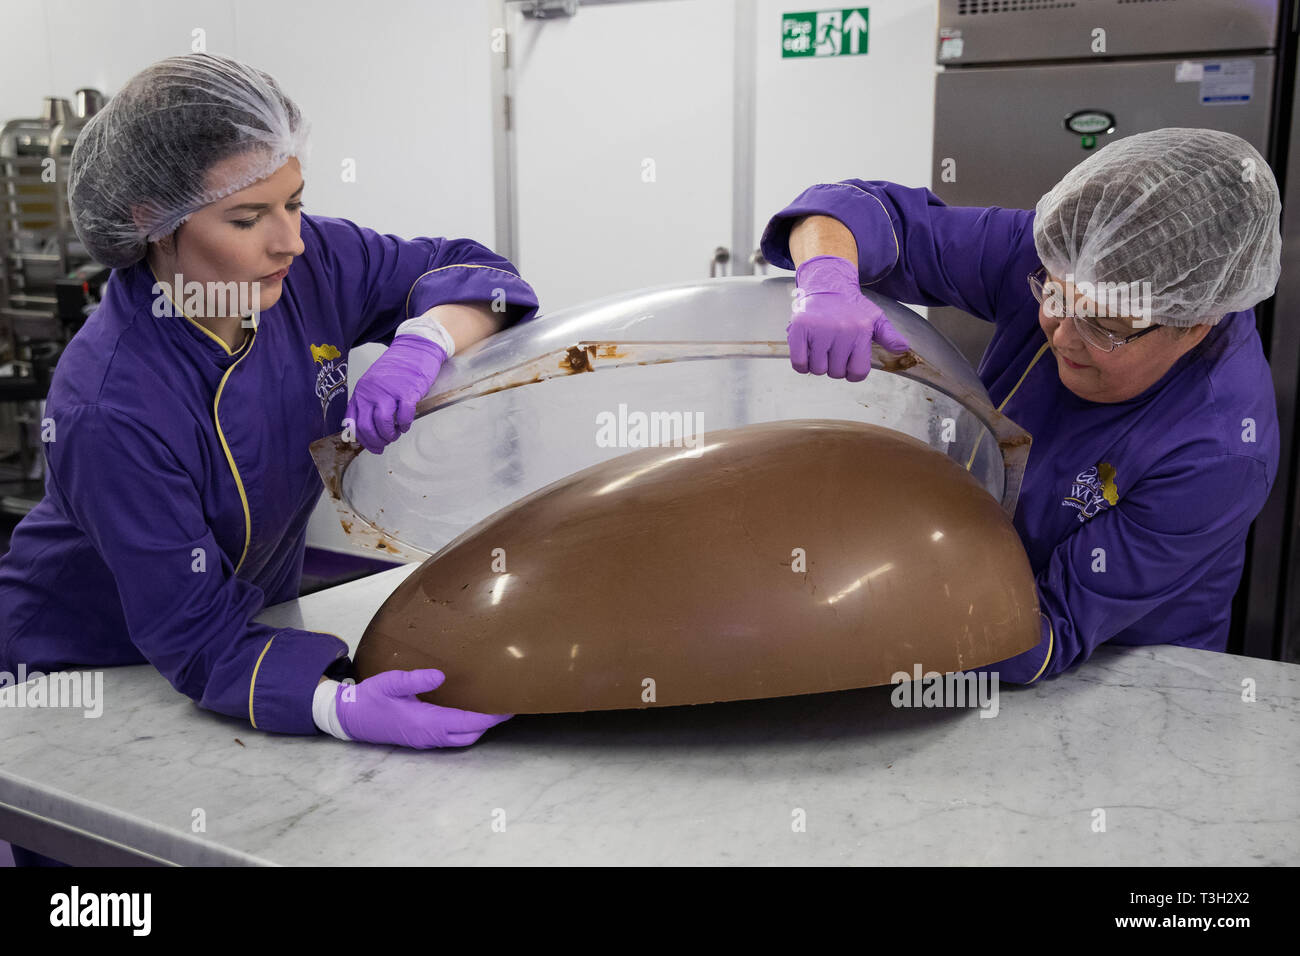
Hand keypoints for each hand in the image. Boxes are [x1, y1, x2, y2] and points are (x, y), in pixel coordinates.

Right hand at [336, 669, 511, 748]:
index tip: (508, 708)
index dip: (490, 716)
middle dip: (490, 723)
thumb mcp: (390, 683)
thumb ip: (415, 680)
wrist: (349, 718)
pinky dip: (465, 728)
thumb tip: (440, 676)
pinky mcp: (420, 738)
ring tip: (492, 709)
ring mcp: (425, 739)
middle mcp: (429, 735)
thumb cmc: (370, 698)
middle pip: (470, 734)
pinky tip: (468, 714)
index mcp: (426, 722)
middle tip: (507, 706)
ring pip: (461, 738)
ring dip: (478, 727)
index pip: (467, 721)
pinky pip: (450, 737)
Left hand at [345, 335, 446, 453]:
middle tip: (385, 444)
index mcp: (361, 392)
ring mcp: (389, 392)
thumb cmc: (396, 369)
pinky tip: (406, 425)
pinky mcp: (407, 392)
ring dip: (390, 435)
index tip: (372, 446)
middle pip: (367, 426)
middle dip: (376, 441)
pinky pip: (404, 416)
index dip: (363, 439)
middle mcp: (371, 392)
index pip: (354, 422)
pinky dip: (405, 425)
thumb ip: (368, 403)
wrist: (414, 350)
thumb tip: (368, 429)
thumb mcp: (374, 384)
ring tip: (396, 434)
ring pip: (383, 423)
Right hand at [788, 255, 908, 381]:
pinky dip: (801, 363)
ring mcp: (819, 330)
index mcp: (861, 332)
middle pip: (835, 373)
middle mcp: (841, 331)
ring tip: (820, 347)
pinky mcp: (799, 329)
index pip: (857, 372)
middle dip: (834, 365)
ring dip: (817, 363)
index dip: (851, 371)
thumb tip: (903, 348)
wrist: (827, 284)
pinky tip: (807, 351)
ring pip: (817, 369)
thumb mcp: (875, 317)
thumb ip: (889, 335)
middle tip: (832, 349)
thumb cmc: (851, 305)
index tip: (847, 361)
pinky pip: (799, 363)